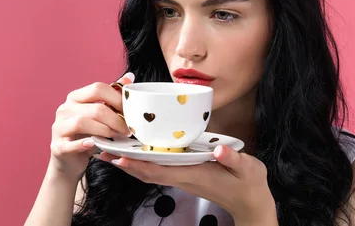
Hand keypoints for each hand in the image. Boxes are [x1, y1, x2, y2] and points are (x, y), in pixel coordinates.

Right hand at [48, 72, 133, 179]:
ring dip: (104, 131)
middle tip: (128, 130)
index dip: (117, 98)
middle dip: (116, 119)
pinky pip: (70, 144)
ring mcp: (59, 127)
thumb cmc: (87, 135)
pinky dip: (83, 144)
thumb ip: (112, 97)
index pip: (97, 89)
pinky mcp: (57, 146)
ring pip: (82, 123)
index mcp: (75, 97)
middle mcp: (65, 109)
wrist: (70, 160)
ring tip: (116, 137)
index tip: (131, 112)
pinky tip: (94, 144)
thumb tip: (130, 77)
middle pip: (95, 108)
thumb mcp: (100, 116)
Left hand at [95, 145, 277, 224]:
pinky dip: (142, 164)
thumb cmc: (249, 185)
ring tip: (111, 152)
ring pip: (150, 173)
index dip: (139, 165)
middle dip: (125, 163)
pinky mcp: (184, 176)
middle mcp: (183, 178)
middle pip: (147, 173)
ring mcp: (182, 178)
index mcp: (194, 175)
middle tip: (104, 151)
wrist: (251, 203)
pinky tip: (134, 155)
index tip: (120, 158)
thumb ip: (234, 159)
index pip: (160, 171)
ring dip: (130, 164)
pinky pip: (158, 171)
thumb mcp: (248, 169)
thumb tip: (219, 150)